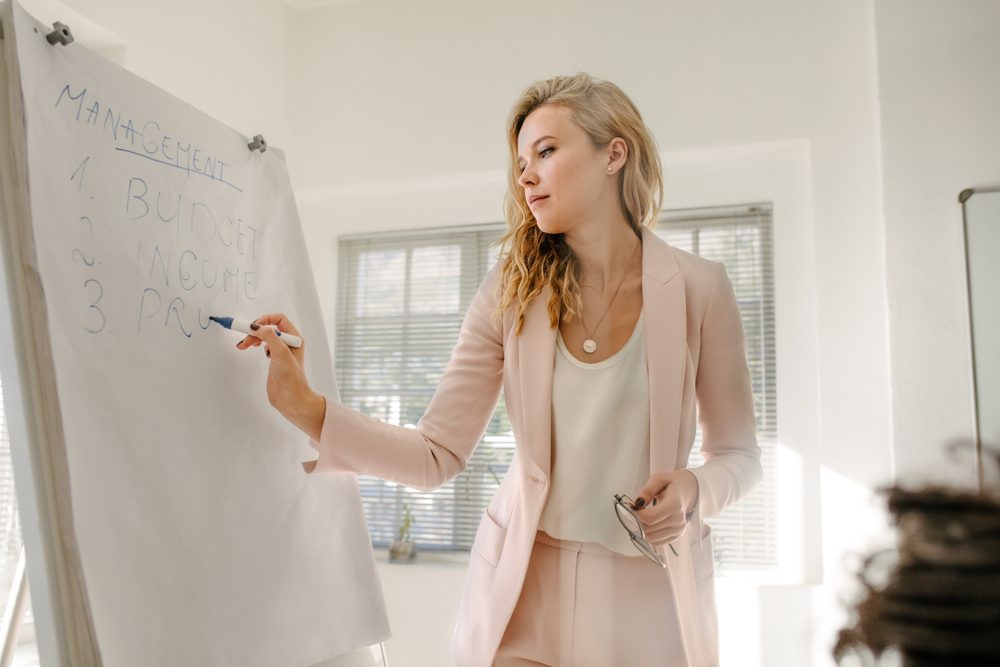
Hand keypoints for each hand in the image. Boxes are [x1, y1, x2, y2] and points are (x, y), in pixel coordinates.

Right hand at [235, 313, 325, 439]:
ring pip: (264, 337)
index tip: (252, 327)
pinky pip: (263, 346)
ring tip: (243, 346)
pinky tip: (255, 349)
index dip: (264, 320)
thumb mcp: (280, 353)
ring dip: (253, 338)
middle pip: (268, 327)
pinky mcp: (274, 360)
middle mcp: (289, 343)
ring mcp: (281, 351)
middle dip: (255, 331)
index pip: (279, 319)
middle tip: (244, 339)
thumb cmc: (291, 378)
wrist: (290, 398)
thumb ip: (269, 337)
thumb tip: (256, 326)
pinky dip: (256, 345)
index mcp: (295, 338)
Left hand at [631, 469, 698, 546]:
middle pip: (649, 529)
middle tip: (634, 511)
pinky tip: (648, 524)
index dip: (636, 514)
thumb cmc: (670, 484)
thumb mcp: (658, 479)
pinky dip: (648, 535)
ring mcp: (678, 530)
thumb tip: (637, 503)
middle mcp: (678, 520)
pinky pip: (656, 542)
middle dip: (636, 521)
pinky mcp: (676, 536)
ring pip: (651, 538)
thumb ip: (647, 491)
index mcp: (674, 504)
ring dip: (641, 529)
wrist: (685, 492)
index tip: (631, 506)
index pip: (650, 518)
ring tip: (641, 517)